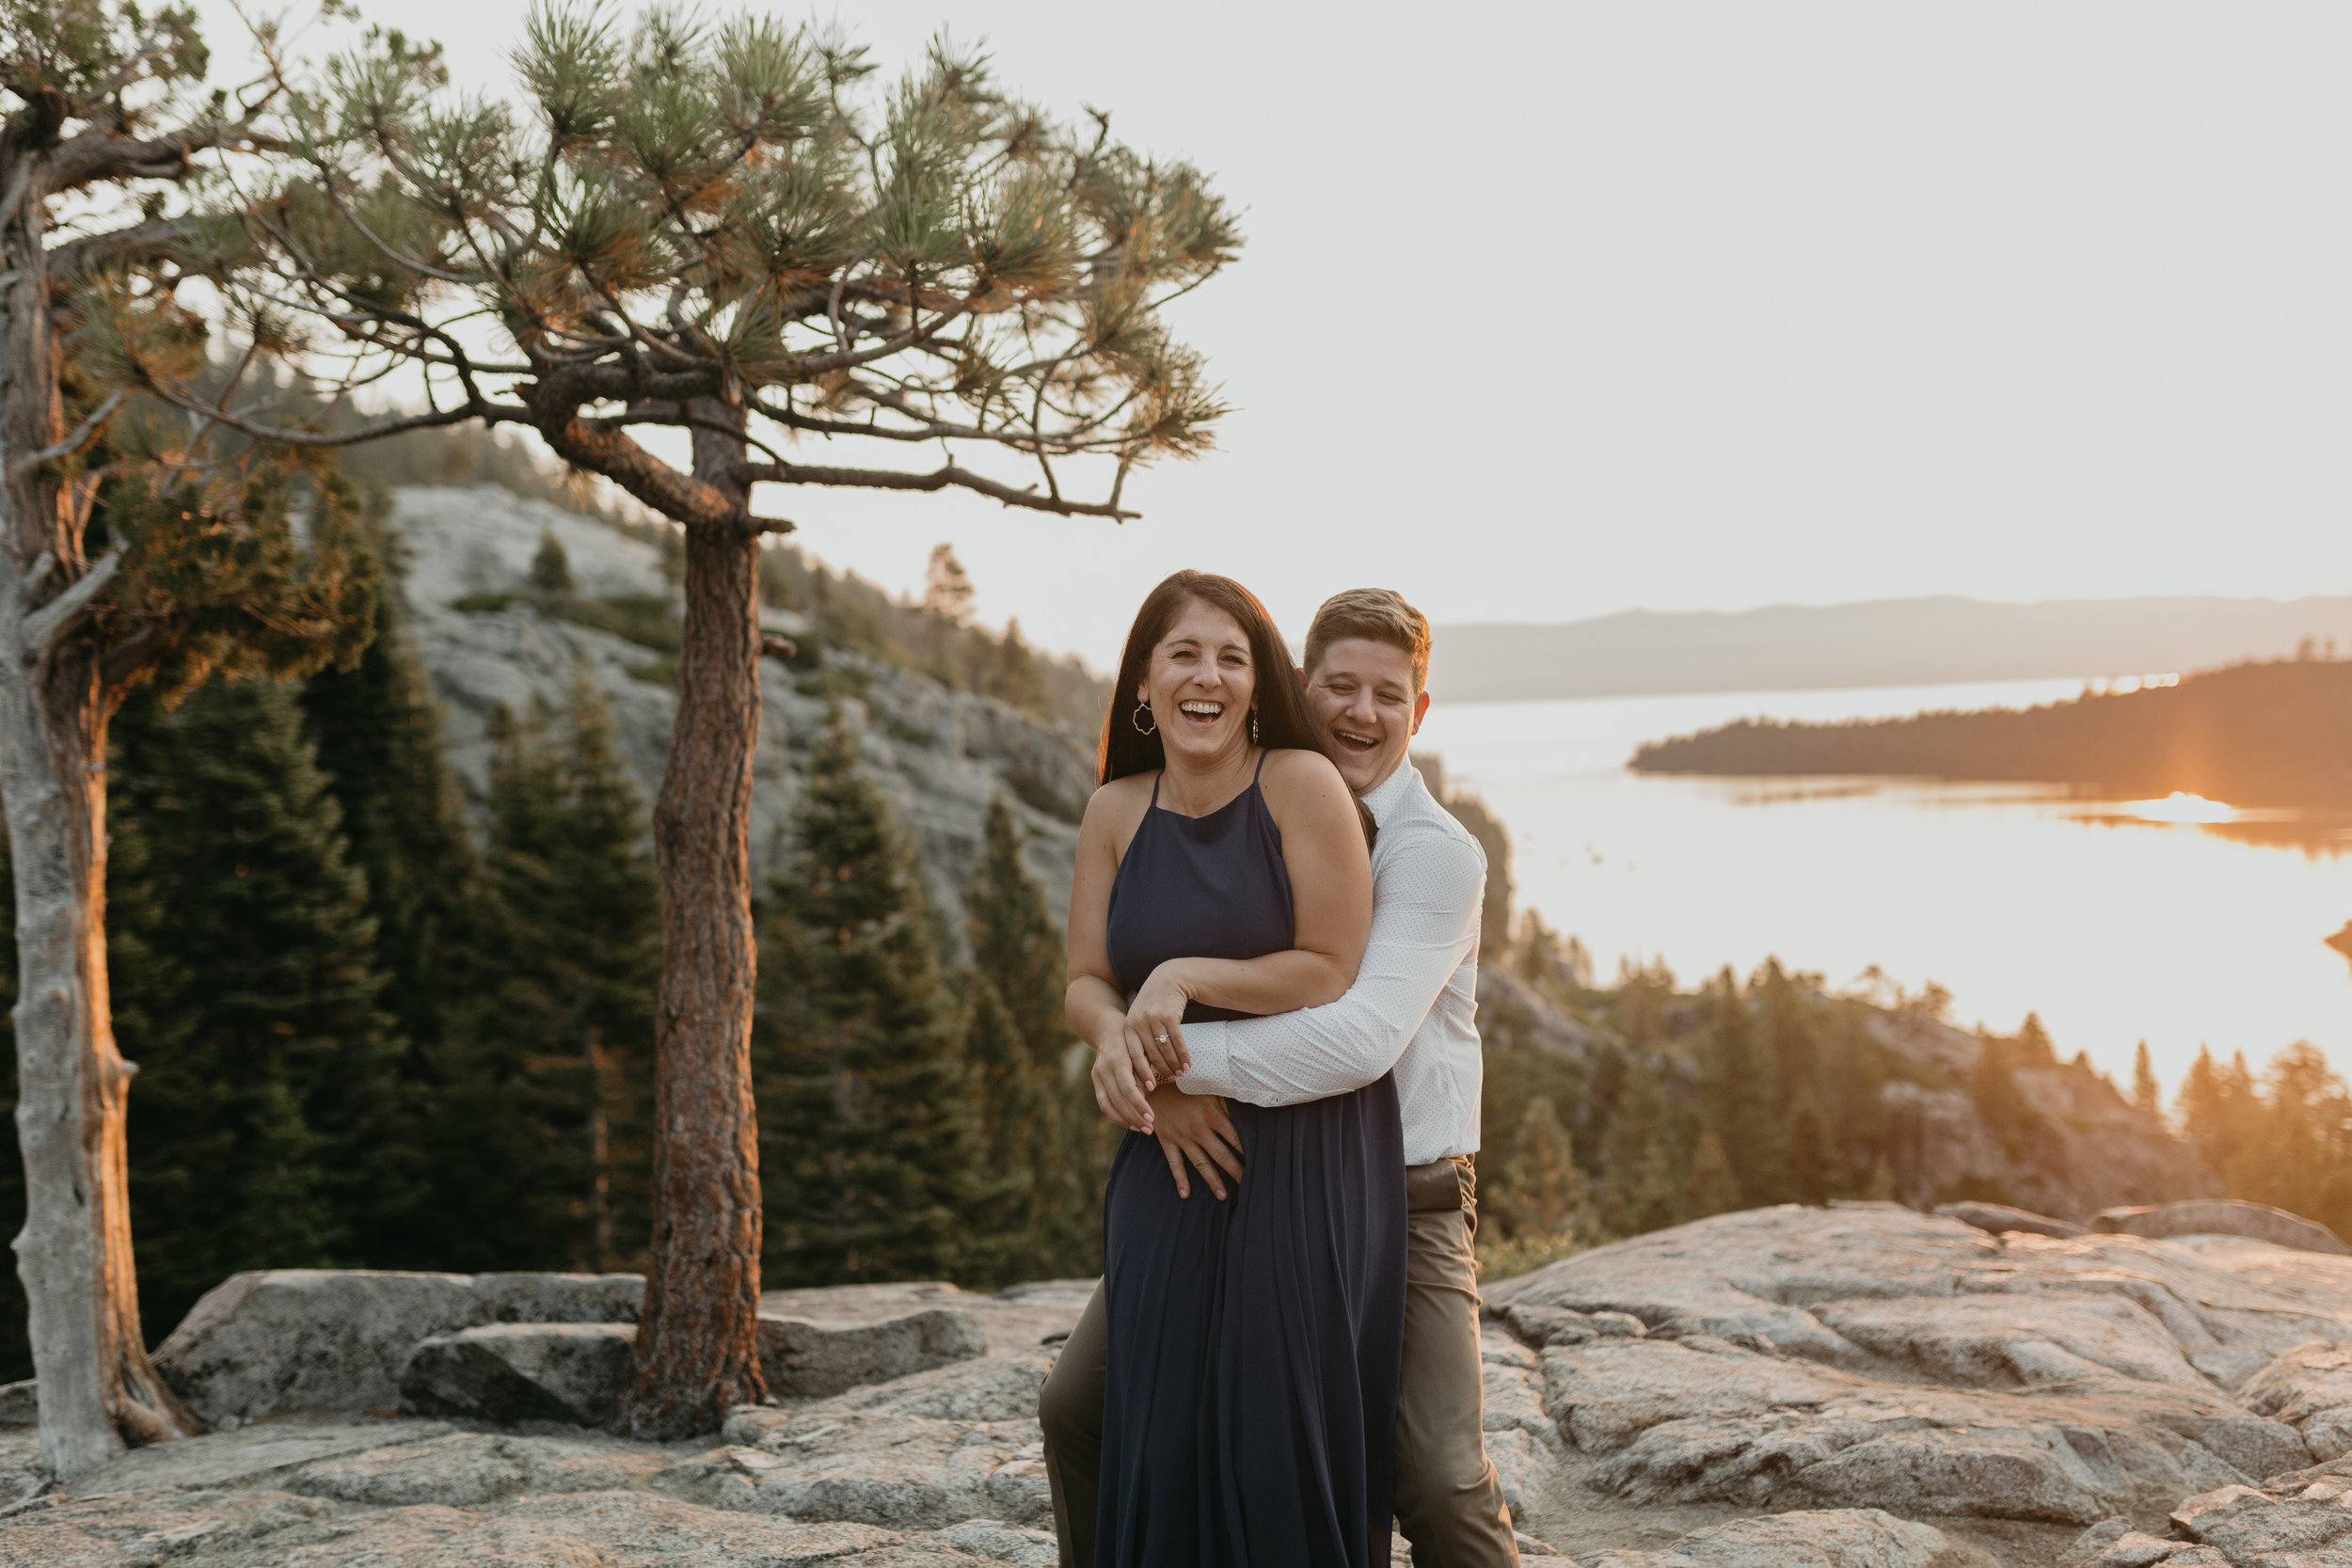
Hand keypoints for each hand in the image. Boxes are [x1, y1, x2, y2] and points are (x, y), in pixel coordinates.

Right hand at [1089, 1020, 1157, 1133]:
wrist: (1108, 1030)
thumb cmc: (1132, 1041)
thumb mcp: (1141, 1053)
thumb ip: (1143, 1073)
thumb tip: (1149, 1094)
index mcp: (1118, 1060)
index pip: (1128, 1089)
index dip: (1140, 1105)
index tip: (1153, 1118)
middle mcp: (1104, 1069)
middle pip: (1118, 1100)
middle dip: (1135, 1117)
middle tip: (1150, 1128)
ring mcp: (1097, 1075)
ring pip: (1109, 1105)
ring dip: (1125, 1120)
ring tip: (1141, 1129)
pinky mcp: (1095, 1081)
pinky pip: (1103, 1103)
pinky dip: (1116, 1115)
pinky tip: (1129, 1123)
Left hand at [1125, 962, 1192, 1081]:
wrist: (1169, 979)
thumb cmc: (1154, 1004)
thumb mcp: (1140, 1019)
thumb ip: (1139, 1039)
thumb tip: (1141, 1070)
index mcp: (1128, 1025)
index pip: (1134, 1055)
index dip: (1142, 1073)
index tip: (1150, 1088)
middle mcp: (1139, 1022)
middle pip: (1151, 1055)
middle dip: (1162, 1071)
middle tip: (1171, 1081)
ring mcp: (1154, 1018)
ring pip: (1165, 1049)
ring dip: (1175, 1064)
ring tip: (1181, 1074)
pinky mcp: (1169, 1015)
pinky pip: (1177, 1041)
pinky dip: (1183, 1055)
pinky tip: (1188, 1064)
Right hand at [1150, 1084, 1242, 1200]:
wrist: (1154, 1087)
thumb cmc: (1187, 1088)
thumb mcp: (1209, 1089)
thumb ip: (1227, 1102)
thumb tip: (1248, 1110)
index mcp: (1211, 1114)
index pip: (1234, 1137)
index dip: (1247, 1150)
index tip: (1258, 1162)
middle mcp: (1198, 1128)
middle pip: (1221, 1154)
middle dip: (1235, 1171)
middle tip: (1248, 1184)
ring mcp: (1182, 1137)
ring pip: (1200, 1163)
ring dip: (1212, 1181)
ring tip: (1223, 1196)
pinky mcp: (1167, 1141)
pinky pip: (1174, 1164)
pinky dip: (1180, 1179)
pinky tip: (1186, 1194)